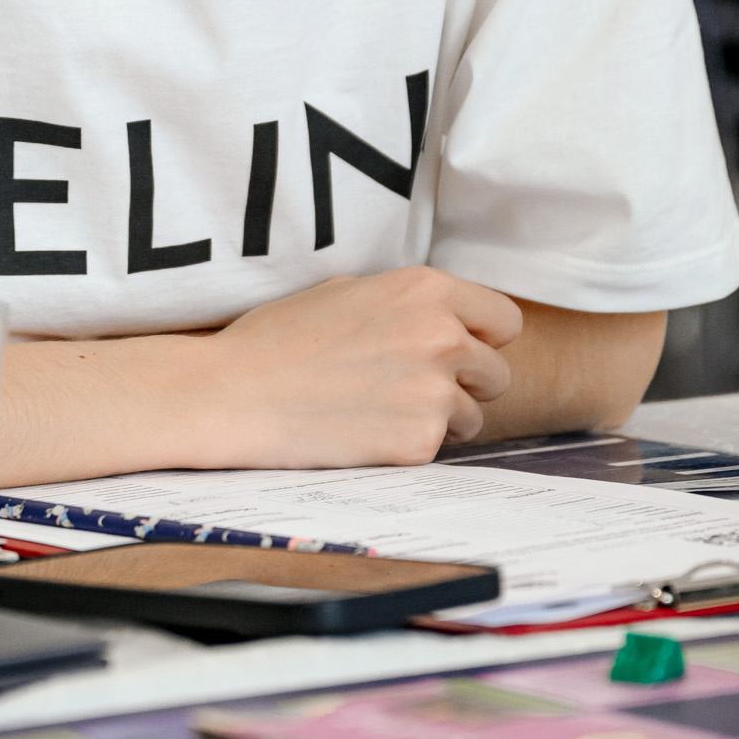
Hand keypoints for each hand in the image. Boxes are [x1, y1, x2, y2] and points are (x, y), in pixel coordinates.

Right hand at [206, 266, 522, 469]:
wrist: (234, 393)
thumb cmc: (279, 339)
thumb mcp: (347, 291)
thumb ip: (407, 303)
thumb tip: (445, 318)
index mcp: (426, 291)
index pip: (504, 321)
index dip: (480, 338)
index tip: (456, 351)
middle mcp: (442, 338)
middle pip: (496, 373)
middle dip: (464, 383)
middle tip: (411, 387)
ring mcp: (434, 392)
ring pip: (473, 416)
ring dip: (440, 418)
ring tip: (382, 411)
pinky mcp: (418, 442)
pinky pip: (435, 447)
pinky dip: (406, 445)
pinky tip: (363, 431)